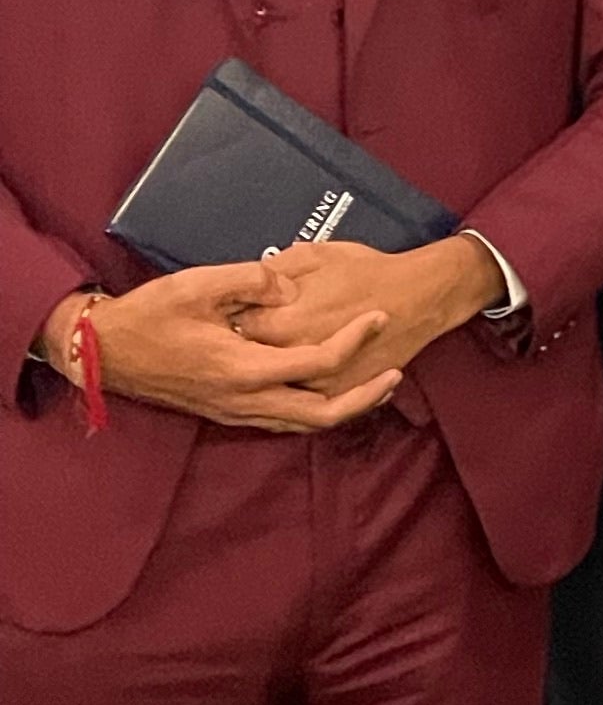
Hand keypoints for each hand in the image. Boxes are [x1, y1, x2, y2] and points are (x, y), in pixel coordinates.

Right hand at [45, 261, 402, 434]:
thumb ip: (251, 281)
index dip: (356, 339)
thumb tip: (290, 283)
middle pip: (322, 414)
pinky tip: (326, 390)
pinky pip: (283, 420)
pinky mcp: (227, 412)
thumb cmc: (150, 316)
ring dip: (343, 407)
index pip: (319, 362)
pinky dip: (314, 409)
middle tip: (396, 372)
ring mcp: (236, 411)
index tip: (379, 316)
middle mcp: (245, 399)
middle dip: (365, 397)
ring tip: (374, 384)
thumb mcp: (197, 285)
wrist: (104, 353)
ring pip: (303, 423)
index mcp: (243, 368)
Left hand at [233, 235, 499, 399]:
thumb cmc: (367, 269)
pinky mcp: (340, 393)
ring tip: (265, 357)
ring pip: (278, 387)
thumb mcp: (313, 254)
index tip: (230, 310)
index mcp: (281, 324)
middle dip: (244, 348)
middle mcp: (295, 360)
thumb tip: (244, 287)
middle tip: (245, 334)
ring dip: (269, 374)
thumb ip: (271, 271)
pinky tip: (291, 379)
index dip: (232, 317)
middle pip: (251, 361)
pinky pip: (309, 404)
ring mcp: (318, 383)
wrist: (421, 296)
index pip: (236, 328)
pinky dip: (297, 393)